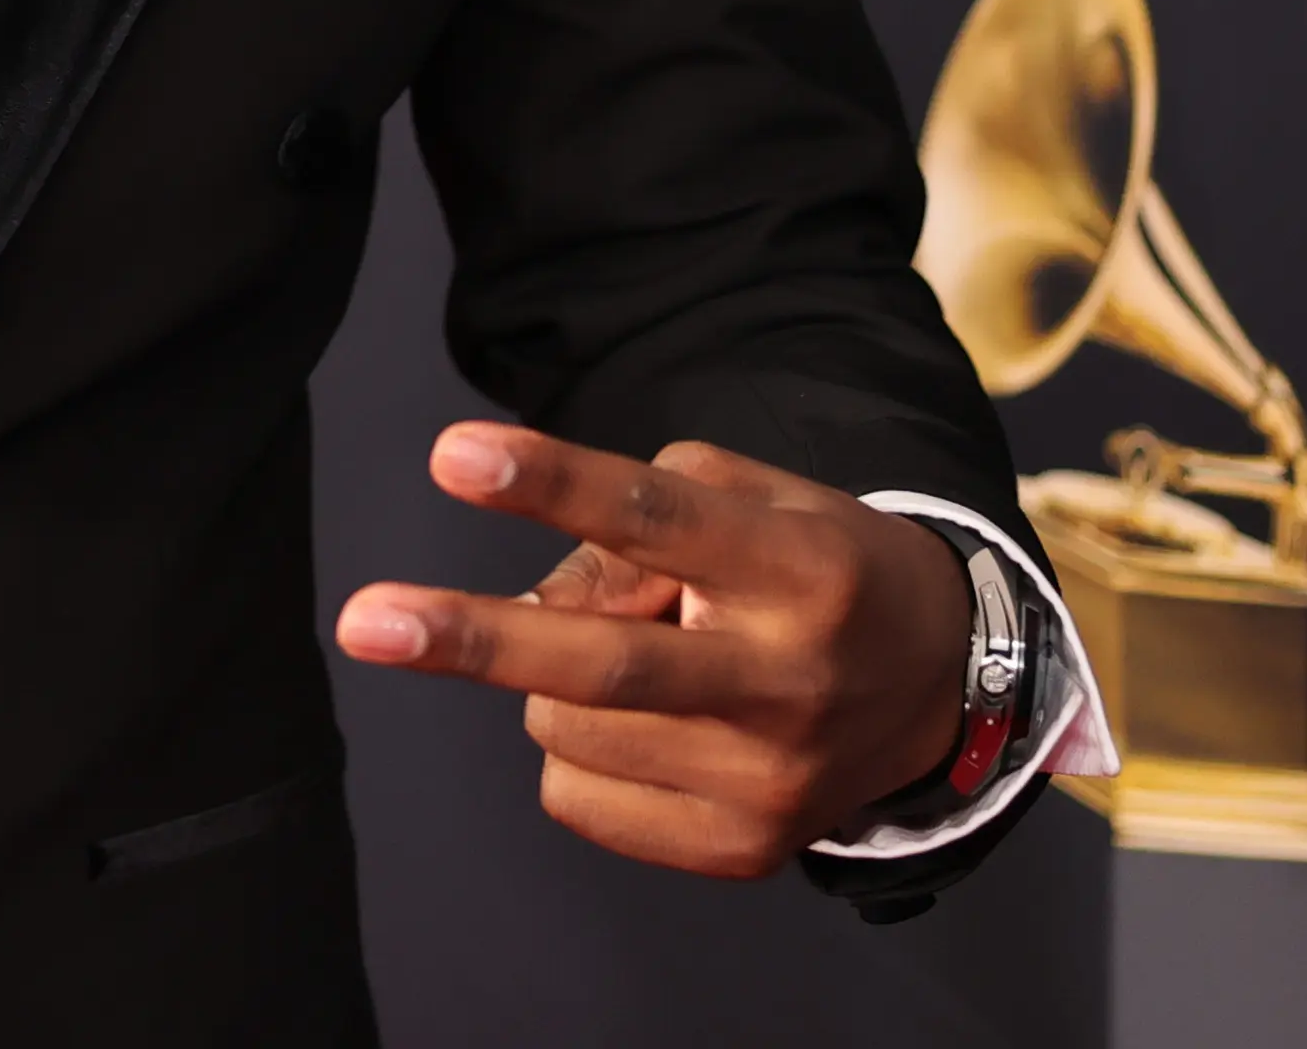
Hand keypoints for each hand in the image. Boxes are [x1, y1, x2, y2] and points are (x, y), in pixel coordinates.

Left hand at [335, 423, 973, 877]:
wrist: (941, 686)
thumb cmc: (813, 566)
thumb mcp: (749, 498)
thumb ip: (635, 517)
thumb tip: (537, 599)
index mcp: (799, 569)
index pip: (658, 520)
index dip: (552, 485)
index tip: (454, 455)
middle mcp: (789, 681)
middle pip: (604, 666)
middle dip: (473, 640)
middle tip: (365, 623)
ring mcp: (769, 781)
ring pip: (567, 727)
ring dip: (556, 683)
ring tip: (649, 656)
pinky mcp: (744, 852)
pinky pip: (577, 798)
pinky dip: (576, 751)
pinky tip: (650, 725)